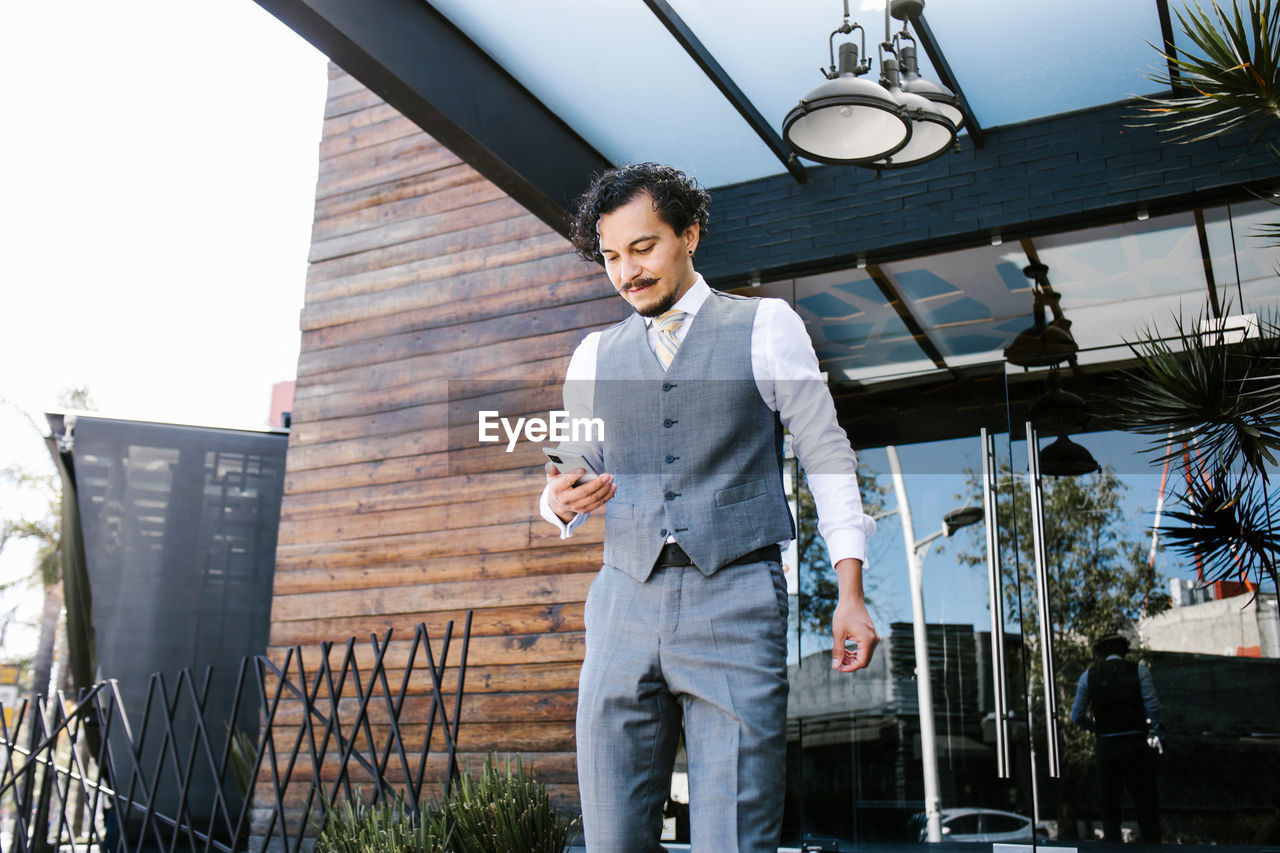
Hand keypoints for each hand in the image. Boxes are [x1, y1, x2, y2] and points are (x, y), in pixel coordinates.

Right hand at [545, 461, 614, 521]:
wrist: (559, 501)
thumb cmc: (558, 482)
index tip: (583, 469)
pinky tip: (613, 487)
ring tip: (611, 479)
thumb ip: (553, 467)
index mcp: (557, 489)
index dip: (574, 476)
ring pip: (593, 499)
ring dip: (605, 489)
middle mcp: (565, 500)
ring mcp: (575, 507)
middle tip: (607, 475)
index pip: (566, 482)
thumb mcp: (552, 475)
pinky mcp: (583, 510)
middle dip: (597, 483)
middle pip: (584, 492)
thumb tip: (557, 461)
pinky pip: (598, 504)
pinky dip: (607, 496)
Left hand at [831, 558, 876, 672]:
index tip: (838, 668)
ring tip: (840, 654)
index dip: (849, 668)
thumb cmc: (844, 613)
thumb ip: (838, 651)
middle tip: (837, 661)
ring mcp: (874, 638)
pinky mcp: (871, 635)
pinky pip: (865, 649)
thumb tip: (836, 666)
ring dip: (853, 658)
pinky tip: (845, 650)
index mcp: (867, 640)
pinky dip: (856, 652)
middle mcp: (874, 640)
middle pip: (864, 661)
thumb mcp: (838, 633)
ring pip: (865, 656)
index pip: (861, 662)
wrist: (852, 599)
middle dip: (851, 663)